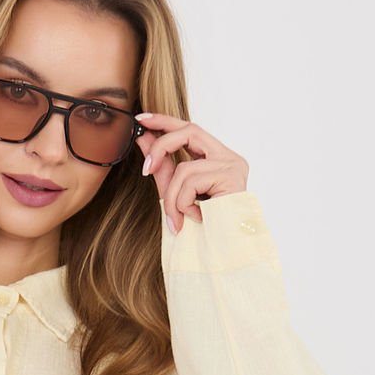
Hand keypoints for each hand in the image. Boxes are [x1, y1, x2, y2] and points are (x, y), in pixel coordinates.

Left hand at [134, 114, 248, 231]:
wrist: (221, 256)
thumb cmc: (201, 230)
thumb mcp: (174, 193)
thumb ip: (161, 165)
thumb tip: (142, 136)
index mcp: (218, 160)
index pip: (190, 130)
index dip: (165, 121)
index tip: (141, 119)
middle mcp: (229, 158)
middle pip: (190, 131)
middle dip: (161, 146)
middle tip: (145, 170)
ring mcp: (233, 166)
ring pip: (185, 166)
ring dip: (172, 197)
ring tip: (177, 220)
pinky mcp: (232, 177)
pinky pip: (191, 181)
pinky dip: (183, 203)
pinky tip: (195, 219)